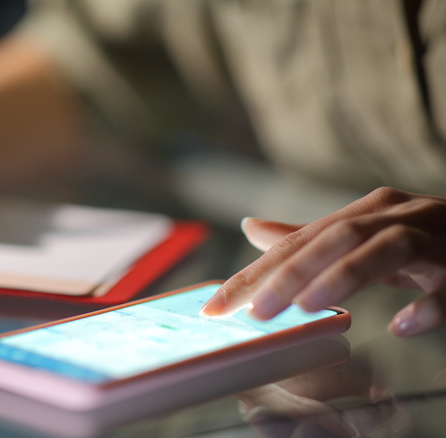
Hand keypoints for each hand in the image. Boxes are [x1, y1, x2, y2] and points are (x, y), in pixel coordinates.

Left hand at [201, 187, 445, 336]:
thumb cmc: (426, 241)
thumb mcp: (363, 236)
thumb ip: (310, 237)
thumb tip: (251, 228)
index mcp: (368, 210)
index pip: (300, 239)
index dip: (256, 271)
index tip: (219, 304)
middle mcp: (399, 215)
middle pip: (336, 238)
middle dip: (290, 274)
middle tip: (254, 311)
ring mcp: (438, 238)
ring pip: (386, 248)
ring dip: (345, 277)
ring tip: (308, 308)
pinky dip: (428, 305)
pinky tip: (402, 325)